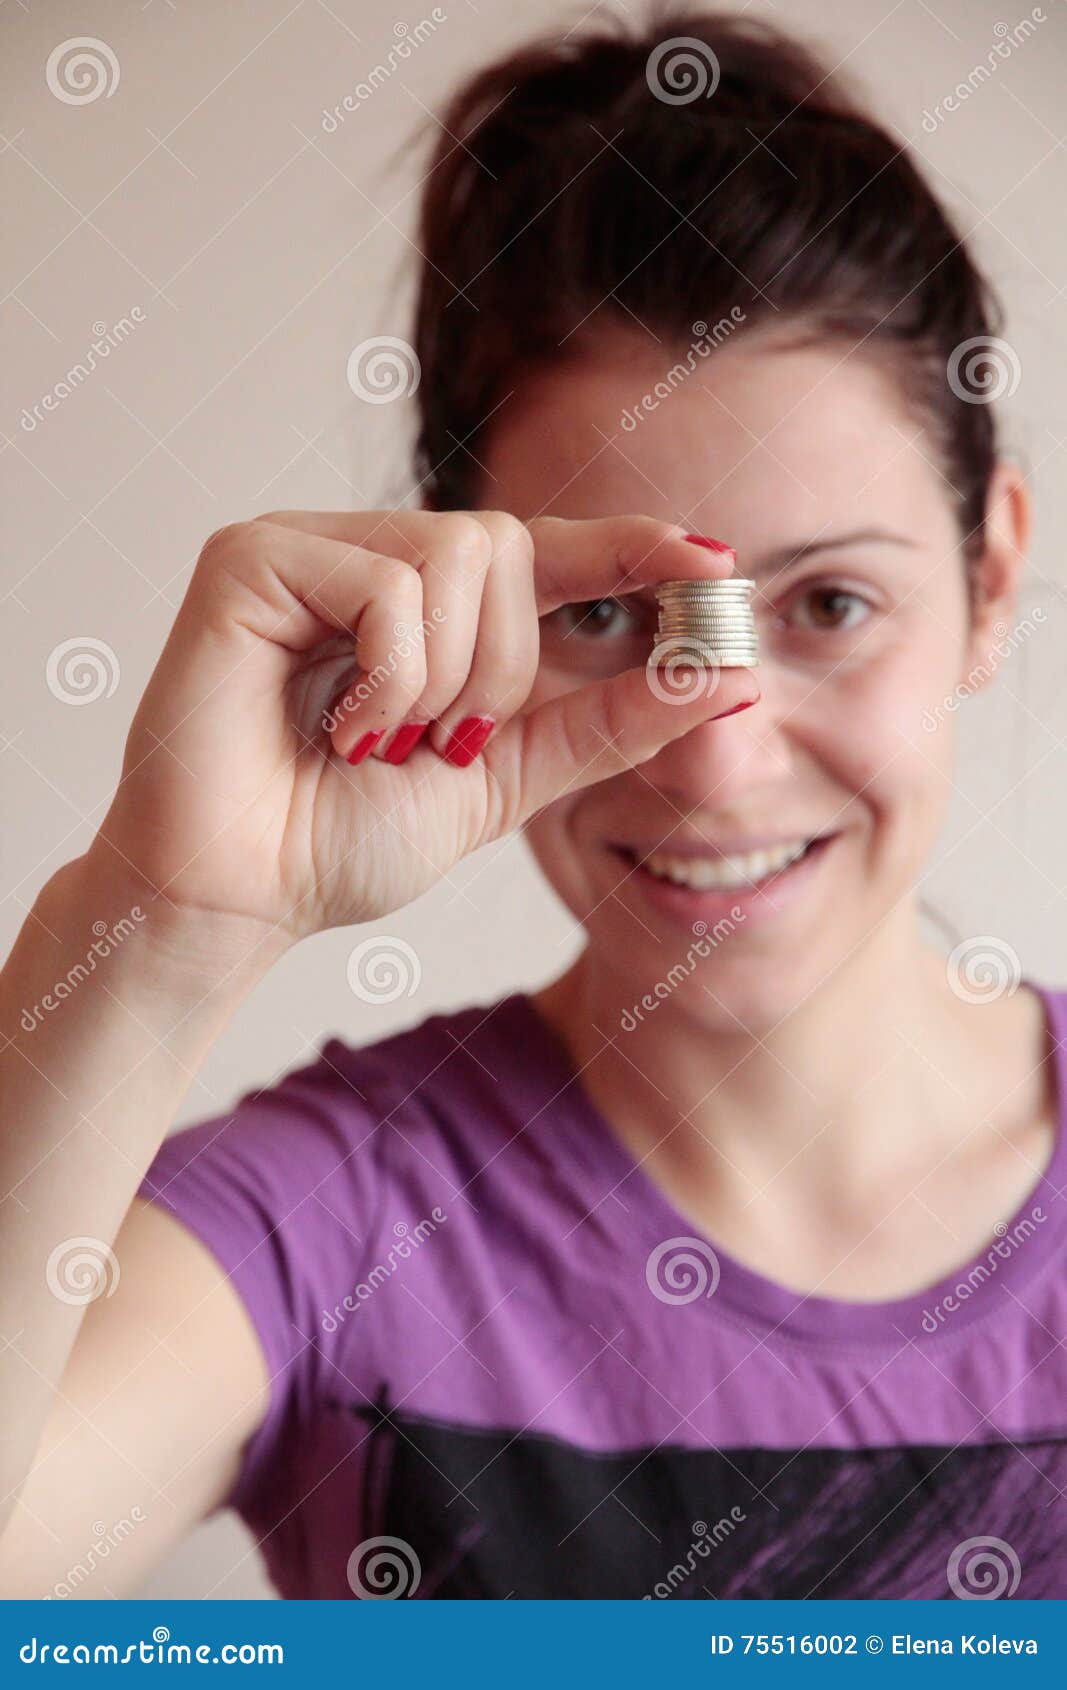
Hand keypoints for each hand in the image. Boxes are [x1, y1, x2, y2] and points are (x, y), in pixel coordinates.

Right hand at [94, 509, 757, 942]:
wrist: (239, 900)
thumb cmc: (338, 842)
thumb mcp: (500, 779)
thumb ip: (602, 724)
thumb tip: (726, 682)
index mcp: (422, 610)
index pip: (542, 552)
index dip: (626, 549)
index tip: (716, 560)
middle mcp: (364, 560)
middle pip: (507, 546)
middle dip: (501, 668)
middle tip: (433, 742)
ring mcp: (306, 548)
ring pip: (457, 555)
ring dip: (444, 681)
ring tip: (370, 740)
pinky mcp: (251, 557)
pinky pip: (388, 586)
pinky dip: (389, 677)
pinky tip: (336, 725)